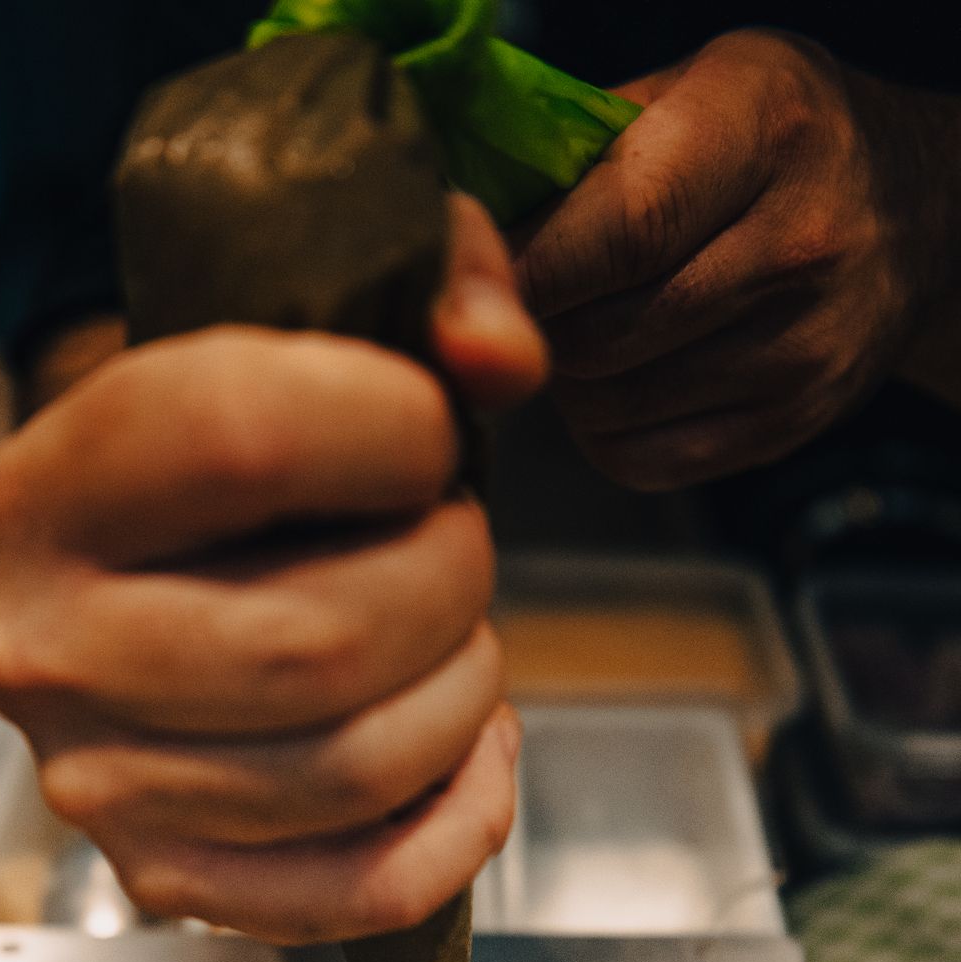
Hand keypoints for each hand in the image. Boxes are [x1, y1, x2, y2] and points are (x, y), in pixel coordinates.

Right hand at [0, 196, 546, 942]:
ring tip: (458, 640)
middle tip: (456, 546)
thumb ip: (432, 287)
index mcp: (47, 487)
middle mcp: (42, 652)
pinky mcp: (168, 880)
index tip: (429, 435)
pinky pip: (362, 893)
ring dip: (464, 697)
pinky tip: (477, 750)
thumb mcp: (315, 325)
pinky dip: (463, 826)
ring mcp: (96, 786)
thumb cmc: (242, 447)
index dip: (397, 431)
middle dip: (451, 585)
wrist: (142, 571)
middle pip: (315, 646)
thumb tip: (499, 358)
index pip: (240, 441)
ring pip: (355, 770)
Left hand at [514, 30, 960, 488]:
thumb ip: (578, 154)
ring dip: (563, 381)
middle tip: (523, 303)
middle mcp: (795, 245)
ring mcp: (799, 349)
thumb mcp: (689, 92)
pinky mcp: (787, 425)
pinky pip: (638, 458)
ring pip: (607, 405)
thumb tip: (461, 234)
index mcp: (761, 133)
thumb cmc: (765, 140)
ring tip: (580, 329)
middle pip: (600, 332)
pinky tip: (615, 381)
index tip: (470, 282)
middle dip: (533, 329)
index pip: (622, 230)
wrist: (911, 213)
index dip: (525, 272)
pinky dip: (600, 431)